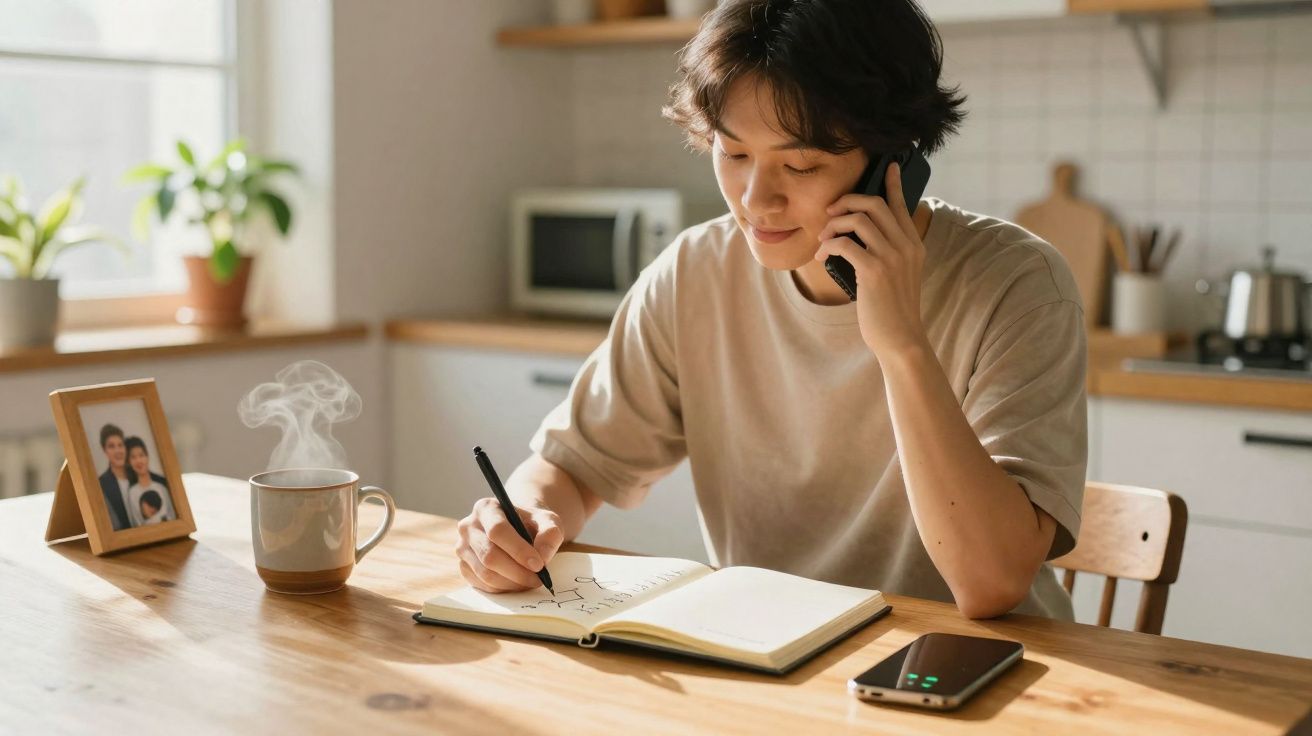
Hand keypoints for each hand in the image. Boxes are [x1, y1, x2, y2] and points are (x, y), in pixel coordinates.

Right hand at [454, 497, 563, 592]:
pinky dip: (504, 588)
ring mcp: (462, 548)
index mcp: (486, 508)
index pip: (498, 531)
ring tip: (531, 580)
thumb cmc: (532, 524)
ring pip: (485, 573)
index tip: (539, 565)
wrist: (519, 529)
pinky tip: (518, 582)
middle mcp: (468, 526)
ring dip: (512, 582)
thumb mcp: (548, 521)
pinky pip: (483, 585)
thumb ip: (550, 533)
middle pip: (489, 555)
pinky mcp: (464, 567)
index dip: (518, 550)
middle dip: (517, 572)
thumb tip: (542, 556)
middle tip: (539, 578)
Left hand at [814, 162, 928, 356]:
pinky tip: (821, 256)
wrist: (900, 339)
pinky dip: (828, 245)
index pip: (901, 205)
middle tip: (830, 213)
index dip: (892, 183)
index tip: (887, 165)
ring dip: (833, 225)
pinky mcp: (874, 271)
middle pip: (874, 204)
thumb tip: (859, 234)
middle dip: (847, 202)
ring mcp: (892, 257)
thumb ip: (888, 252)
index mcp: (914, 245)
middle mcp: (906, 246)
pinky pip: (844, 243)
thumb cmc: (892, 309)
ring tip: (823, 238)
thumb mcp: (898, 275)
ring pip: (858, 219)